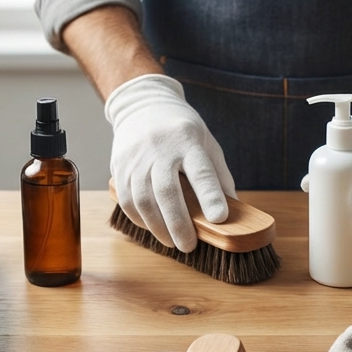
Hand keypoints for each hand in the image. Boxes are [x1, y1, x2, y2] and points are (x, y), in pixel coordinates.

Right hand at [105, 74, 236, 251]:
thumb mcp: (208, 144)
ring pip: (143, 200)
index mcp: (188, 140)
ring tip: (173, 242)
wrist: (143, 106)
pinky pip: (127, 200)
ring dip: (158, 227)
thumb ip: (219, 178)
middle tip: (189, 246)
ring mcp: (136, 158)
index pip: (200, 171)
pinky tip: (154, 228)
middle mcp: (159, 148)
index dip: (210, 196)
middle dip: (178, 223)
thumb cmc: (183, 131)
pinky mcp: (119, 167)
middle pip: (166, 191)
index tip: (219, 219)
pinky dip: (141, 220)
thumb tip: (232, 216)